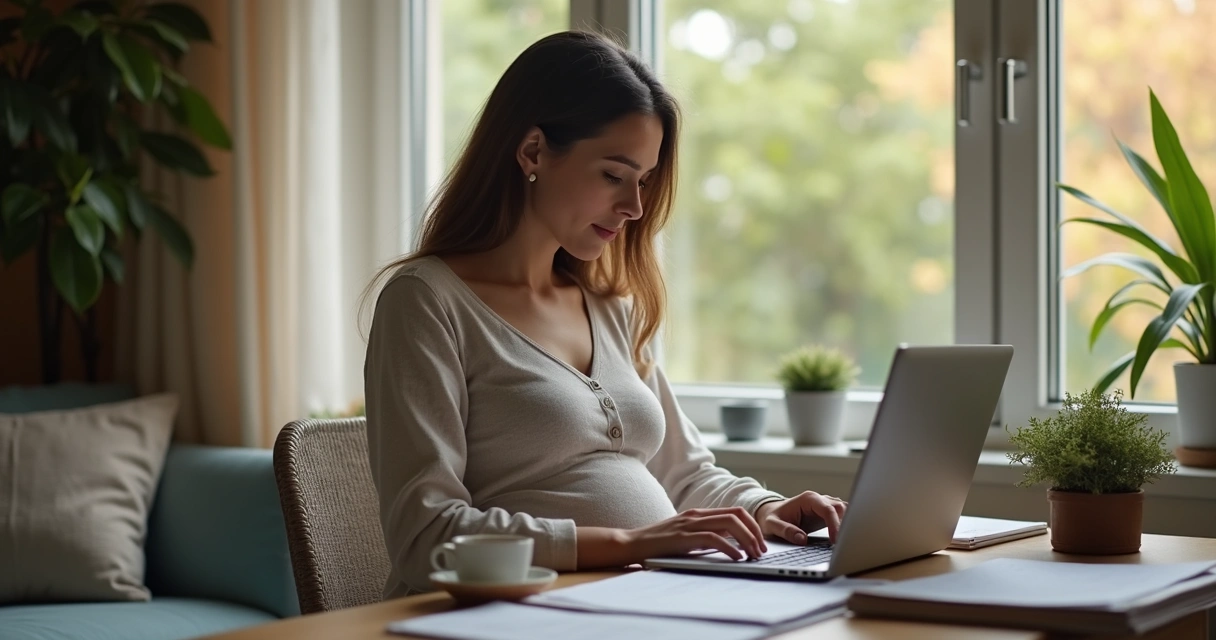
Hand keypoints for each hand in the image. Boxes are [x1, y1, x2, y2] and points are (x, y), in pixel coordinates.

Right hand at [621, 507, 767, 561]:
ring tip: (754, 555)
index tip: (759, 542)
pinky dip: (730, 548)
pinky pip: (714, 538)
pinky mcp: (684, 537)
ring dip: (747, 539)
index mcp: (699, 513)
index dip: (752, 525)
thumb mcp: (685, 537)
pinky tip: (737, 558)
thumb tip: (729, 545)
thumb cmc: (658, 544)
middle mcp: (697, 515)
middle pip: (737, 515)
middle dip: (754, 532)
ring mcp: (690, 524)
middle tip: (762, 550)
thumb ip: (703, 536)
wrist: (632, 544)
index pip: (734, 511)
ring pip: (729, 523)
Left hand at [755, 491, 847, 544]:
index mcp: (808, 499)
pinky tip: (842, 539)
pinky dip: (845, 526)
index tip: (835, 541)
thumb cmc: (772, 517)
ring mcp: (824, 505)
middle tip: (843, 544)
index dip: (835, 525)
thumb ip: (785, 531)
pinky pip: (842, 516)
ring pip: (844, 511)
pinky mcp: (827, 513)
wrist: (771, 513)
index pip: (828, 509)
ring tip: (844, 542)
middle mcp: (819, 499)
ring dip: (846, 524)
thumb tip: (802, 539)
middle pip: (840, 508)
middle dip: (844, 525)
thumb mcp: (772, 525)